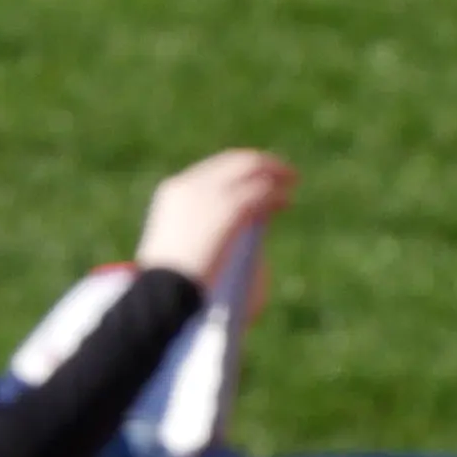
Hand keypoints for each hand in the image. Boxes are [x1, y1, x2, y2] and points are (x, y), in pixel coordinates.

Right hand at [135, 148, 295, 284]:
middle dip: (260, 164)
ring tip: (292, 180)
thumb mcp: (188, 252)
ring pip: (251, 170)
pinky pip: (262, 192)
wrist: (164, 294)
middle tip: (281, 173)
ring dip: (274, 173)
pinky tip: (286, 201)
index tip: (254, 179)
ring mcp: (210, 193)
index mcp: (173, 193)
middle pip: (233, 162)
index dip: (237, 171)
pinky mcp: (231, 208)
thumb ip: (213, 236)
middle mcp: (191, 185)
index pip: (212, 170)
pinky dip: (276, 194)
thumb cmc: (172, 289)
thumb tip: (248, 239)